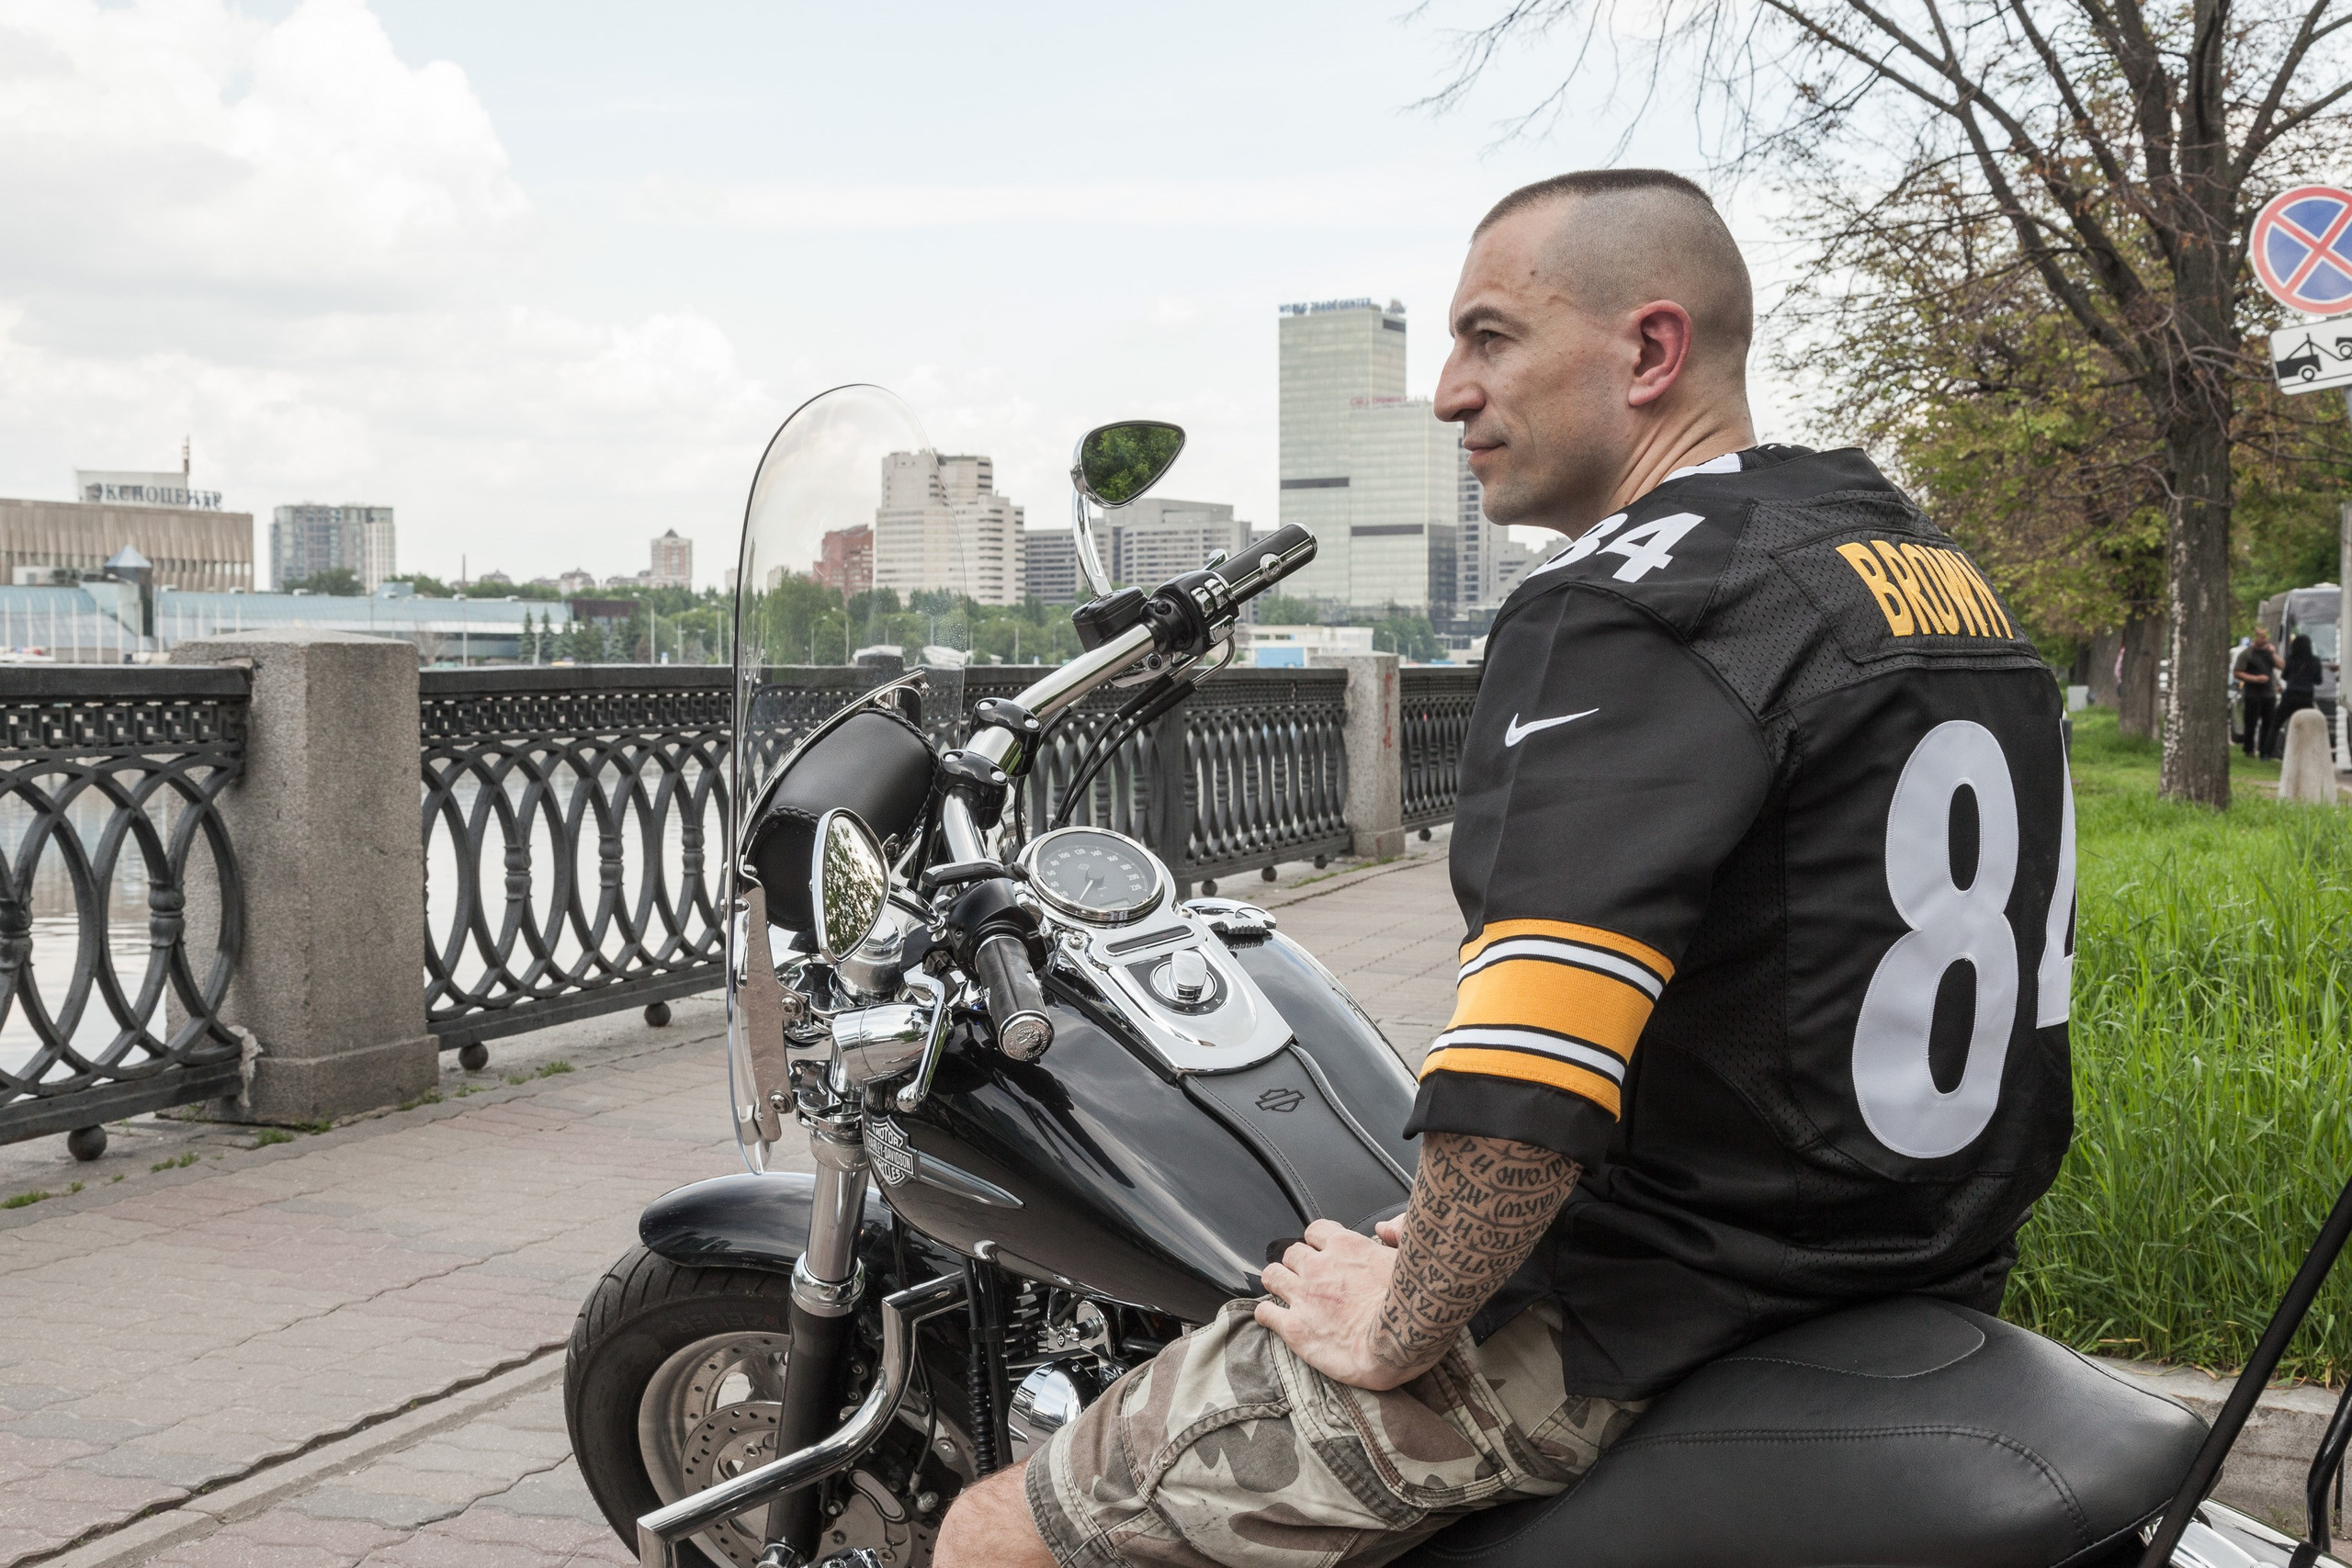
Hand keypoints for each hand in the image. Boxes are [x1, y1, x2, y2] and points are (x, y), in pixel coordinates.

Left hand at [1255, 1219, 1433, 1390]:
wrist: (1403, 1341)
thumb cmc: (1416, 1301)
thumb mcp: (1415, 1254)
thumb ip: (1400, 1232)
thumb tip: (1385, 1227)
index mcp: (1346, 1247)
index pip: (1317, 1231)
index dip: (1318, 1242)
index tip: (1323, 1253)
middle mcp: (1319, 1267)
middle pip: (1291, 1253)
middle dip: (1296, 1263)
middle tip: (1305, 1277)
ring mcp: (1304, 1297)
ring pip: (1273, 1276)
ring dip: (1277, 1282)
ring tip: (1283, 1292)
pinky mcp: (1296, 1329)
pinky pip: (1266, 1314)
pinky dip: (1266, 1314)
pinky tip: (1272, 1318)